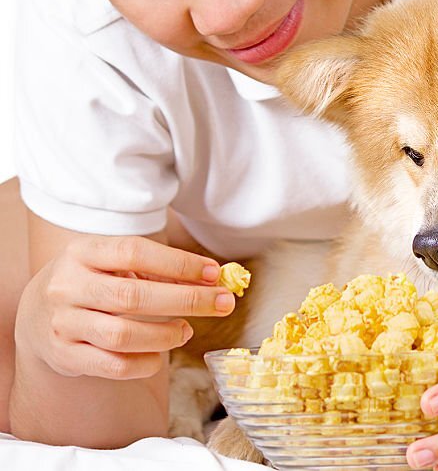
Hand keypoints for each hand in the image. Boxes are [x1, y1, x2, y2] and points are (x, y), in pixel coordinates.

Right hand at [16, 235, 234, 379]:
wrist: (35, 313)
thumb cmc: (92, 282)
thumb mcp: (114, 264)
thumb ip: (157, 269)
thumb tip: (211, 278)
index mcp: (82, 252)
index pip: (134, 251)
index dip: (178, 262)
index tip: (213, 272)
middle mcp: (67, 286)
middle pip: (133, 295)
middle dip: (187, 300)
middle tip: (222, 303)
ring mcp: (62, 323)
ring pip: (122, 335)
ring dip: (166, 335)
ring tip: (187, 330)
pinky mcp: (64, 355)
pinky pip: (112, 365)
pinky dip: (145, 363)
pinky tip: (160, 354)